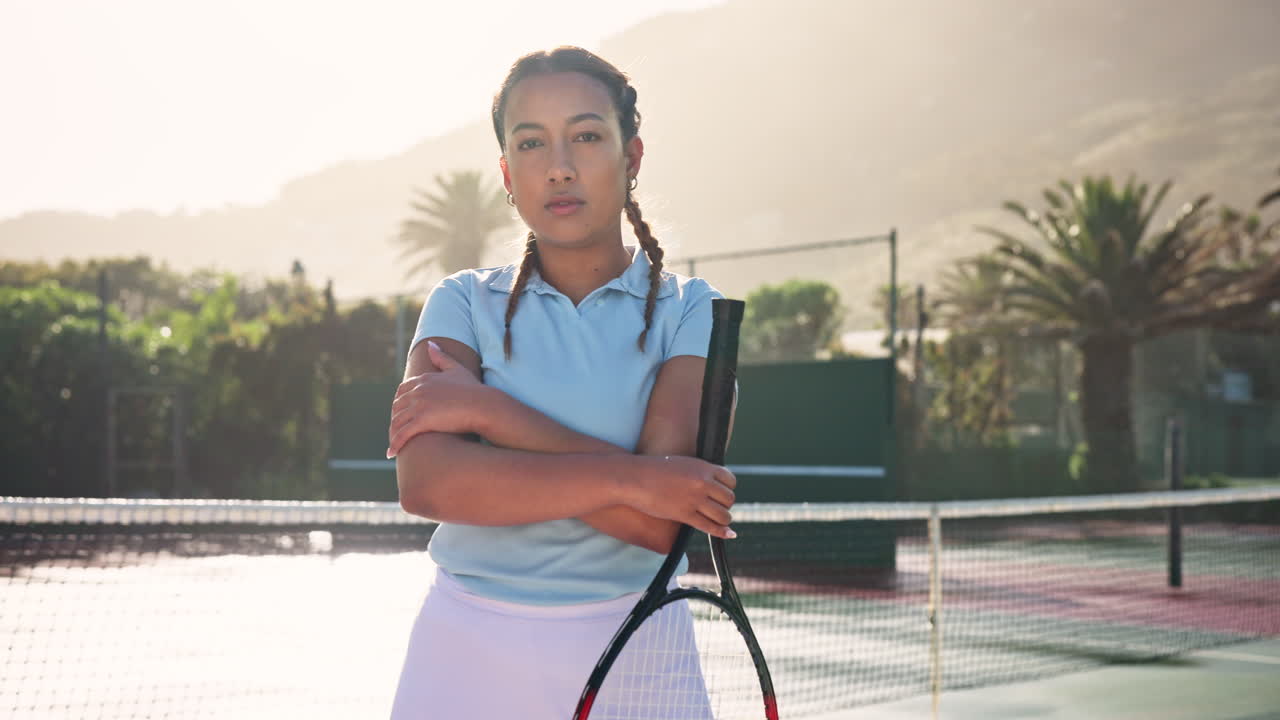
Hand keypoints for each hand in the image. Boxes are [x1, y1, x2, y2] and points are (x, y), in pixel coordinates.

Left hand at [387, 340, 492, 457]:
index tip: (400, 413)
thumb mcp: (456, 369)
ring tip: (392, 445)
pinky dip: (394, 444)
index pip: (402, 391)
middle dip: (394, 420)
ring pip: (397, 422)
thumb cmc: (473, 389)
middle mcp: (418, 391)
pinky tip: (391, 453)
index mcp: (424, 379)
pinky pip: (402, 434)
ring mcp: (419, 405)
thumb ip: (441, 357)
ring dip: (392, 435)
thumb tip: (430, 344)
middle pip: (397, 407)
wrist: (483, 405)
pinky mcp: (422, 420)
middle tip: (395, 432)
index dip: (399, 403)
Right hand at [625, 456, 737, 538]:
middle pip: (729, 498)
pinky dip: (722, 532)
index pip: (730, 481)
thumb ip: (699, 472)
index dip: (728, 489)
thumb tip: (712, 483)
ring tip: (720, 521)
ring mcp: (694, 499)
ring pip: (723, 514)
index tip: (722, 494)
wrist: (633, 478)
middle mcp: (702, 482)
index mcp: (703, 467)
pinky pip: (710, 526)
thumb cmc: (654, 470)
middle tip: (718, 508)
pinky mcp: (685, 514)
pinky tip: (729, 534)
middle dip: (726, 505)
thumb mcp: (681, 464)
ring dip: (724, 520)